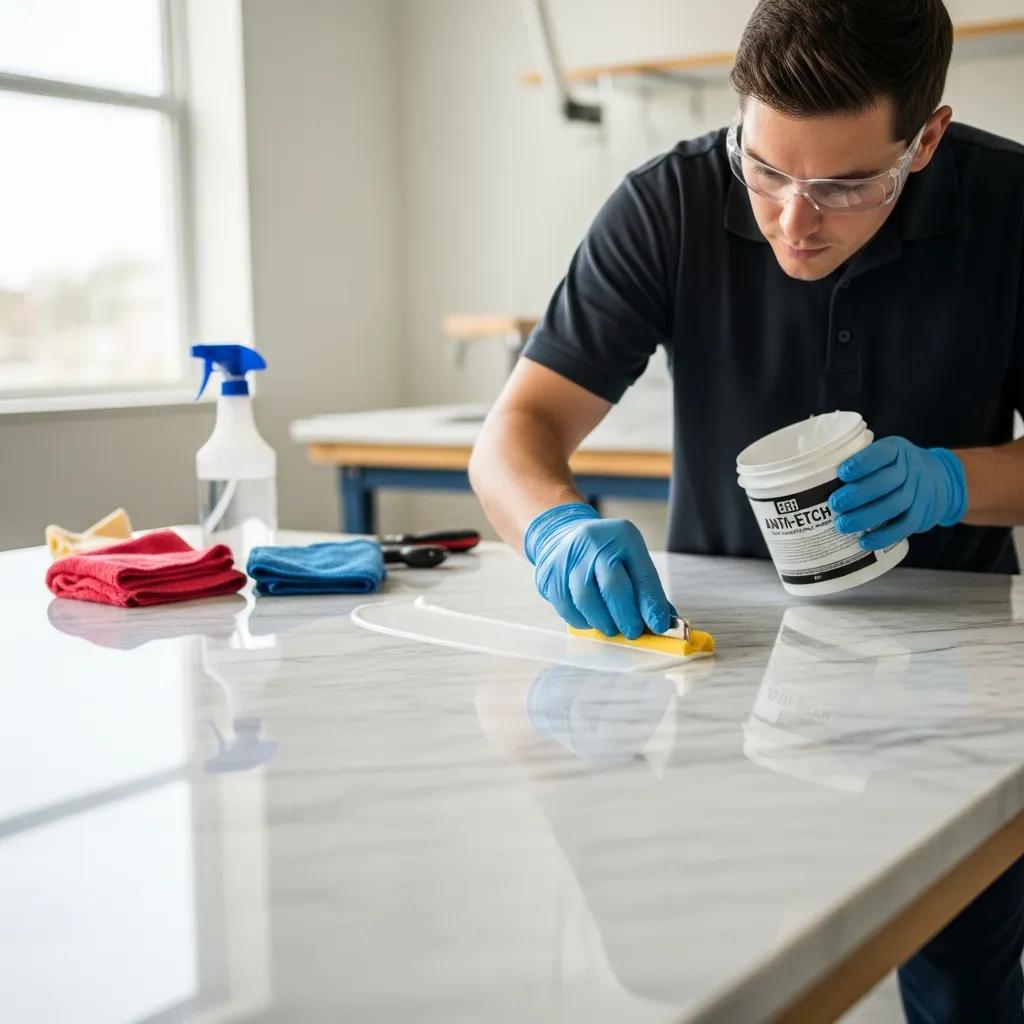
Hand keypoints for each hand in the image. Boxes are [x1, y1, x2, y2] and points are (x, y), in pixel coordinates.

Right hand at [524, 502, 674, 638]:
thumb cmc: (605, 554)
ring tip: (612, 628)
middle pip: (613, 586)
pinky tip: (591, 620)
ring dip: (603, 622)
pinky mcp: (549, 574)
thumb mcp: (630, 558)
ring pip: (587, 599)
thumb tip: (663, 625)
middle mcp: (594, 542)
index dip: (652, 604)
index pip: (642, 575)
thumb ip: (646, 590)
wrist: (562, 534)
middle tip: (633, 632)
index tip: (659, 626)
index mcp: (623, 536)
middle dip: (626, 616)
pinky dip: (582, 621)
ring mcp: (568, 557)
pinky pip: (567, 607)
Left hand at [829, 437, 966, 550]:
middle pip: (887, 482)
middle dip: (858, 494)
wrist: (940, 478)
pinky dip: (884, 536)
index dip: (863, 463)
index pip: (882, 453)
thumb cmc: (896, 466)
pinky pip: (905, 526)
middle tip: (834, 504)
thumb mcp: (886, 454)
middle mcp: (911, 469)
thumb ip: (861, 462)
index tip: (842, 473)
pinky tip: (865, 541)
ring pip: (894, 505)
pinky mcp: (922, 514)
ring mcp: (919, 493)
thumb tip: (817, 478)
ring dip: (866, 517)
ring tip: (842, 524)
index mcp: (897, 450)